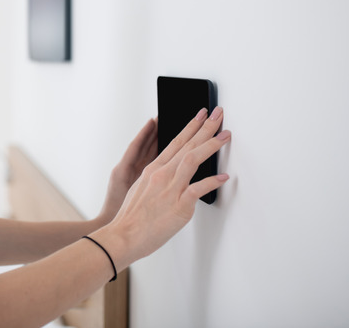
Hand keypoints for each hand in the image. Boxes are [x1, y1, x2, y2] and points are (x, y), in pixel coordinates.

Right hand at [98, 107, 230, 269]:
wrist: (123, 235)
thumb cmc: (131, 218)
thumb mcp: (140, 190)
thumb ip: (156, 180)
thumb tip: (170, 177)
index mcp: (153, 170)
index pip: (176, 142)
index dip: (190, 126)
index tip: (201, 116)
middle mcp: (162, 174)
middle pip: (187, 145)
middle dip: (205, 127)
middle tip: (218, 114)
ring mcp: (170, 188)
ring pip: (193, 159)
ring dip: (211, 145)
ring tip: (225, 135)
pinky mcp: (178, 205)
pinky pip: (198, 189)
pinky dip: (212, 182)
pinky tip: (223, 177)